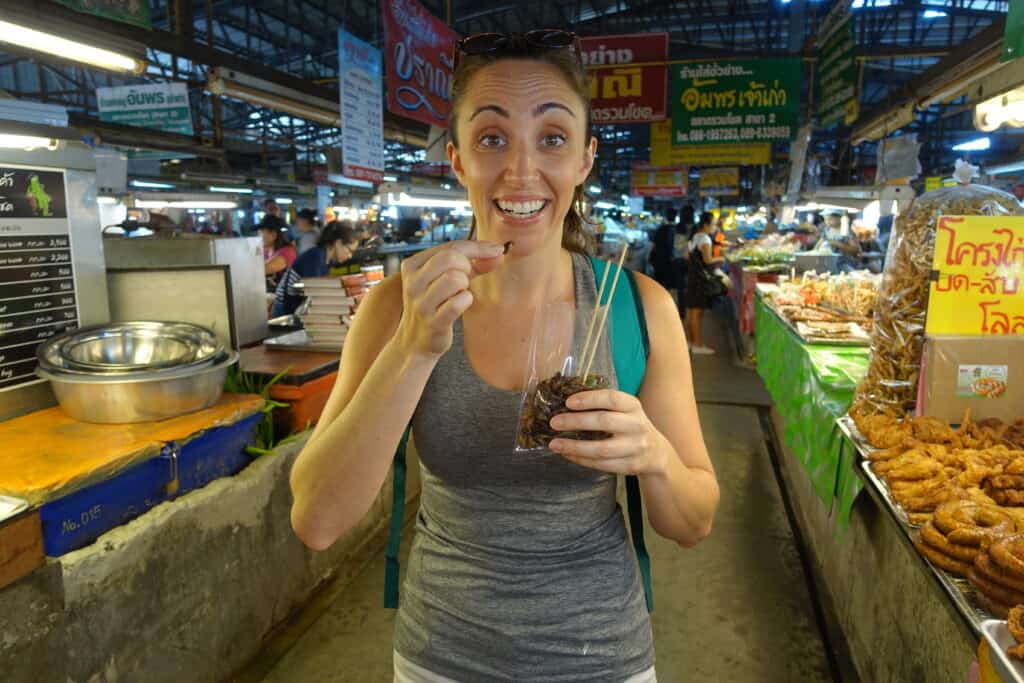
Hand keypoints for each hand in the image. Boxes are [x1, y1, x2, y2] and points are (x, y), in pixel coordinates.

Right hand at [395, 240, 504, 357]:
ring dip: (465, 286)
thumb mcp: (448, 279)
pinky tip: (460, 306)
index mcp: (413, 265)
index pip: (450, 246)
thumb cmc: (436, 305)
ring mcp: (421, 302)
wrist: (416, 341)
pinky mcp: (433, 321)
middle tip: (465, 281)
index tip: (497, 250)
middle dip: (467, 267)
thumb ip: (474, 264)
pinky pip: (458, 303)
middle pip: (451, 258)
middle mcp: (413, 282)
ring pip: (455, 278)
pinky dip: (465, 301)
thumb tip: (498, 252)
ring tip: (458, 294)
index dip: (478, 247)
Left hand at [547, 390, 665, 474]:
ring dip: (574, 446)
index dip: (589, 399)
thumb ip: (602, 406)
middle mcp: (637, 425)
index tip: (568, 402)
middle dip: (576, 422)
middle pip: (604, 422)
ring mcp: (635, 447)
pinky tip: (567, 454)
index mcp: (633, 406)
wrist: (655, 452)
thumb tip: (565, 405)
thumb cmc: (630, 425)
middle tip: (554, 422)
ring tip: (554, 444)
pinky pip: (601, 464)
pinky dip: (581, 459)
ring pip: (601, 448)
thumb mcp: (624, 410)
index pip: (612, 398)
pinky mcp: (630, 465)